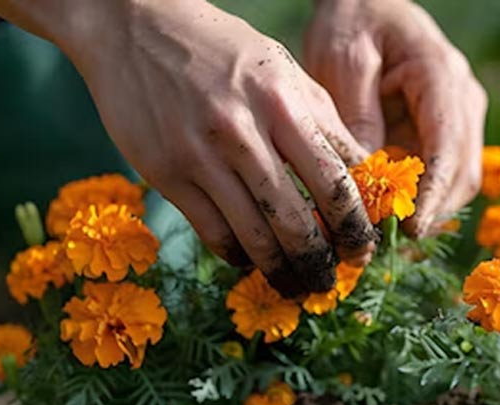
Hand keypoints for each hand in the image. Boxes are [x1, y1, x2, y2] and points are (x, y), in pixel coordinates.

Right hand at [49, 0, 377, 295]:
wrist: (134, 26)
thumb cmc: (223, 51)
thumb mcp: (284, 71)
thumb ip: (325, 123)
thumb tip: (365, 174)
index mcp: (283, 104)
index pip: (333, 183)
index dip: (354, 228)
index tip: (362, 251)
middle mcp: (243, 133)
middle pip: (295, 223)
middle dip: (320, 263)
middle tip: (329, 283)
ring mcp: (200, 156)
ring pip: (253, 237)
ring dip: (281, 271)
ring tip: (296, 284)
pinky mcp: (166, 174)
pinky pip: (213, 233)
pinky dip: (238, 255)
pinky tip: (251, 259)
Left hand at [305, 0, 486, 236]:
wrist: (367, 2)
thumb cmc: (352, 22)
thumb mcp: (343, 60)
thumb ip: (358, 115)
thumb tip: (367, 180)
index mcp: (440, 76)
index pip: (448, 147)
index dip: (433, 194)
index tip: (410, 227)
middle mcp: (463, 98)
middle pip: (464, 172)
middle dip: (431, 211)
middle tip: (388, 239)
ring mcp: (462, 115)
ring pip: (460, 180)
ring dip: (428, 209)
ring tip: (386, 231)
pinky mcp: (449, 130)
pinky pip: (445, 174)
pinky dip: (423, 196)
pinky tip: (390, 211)